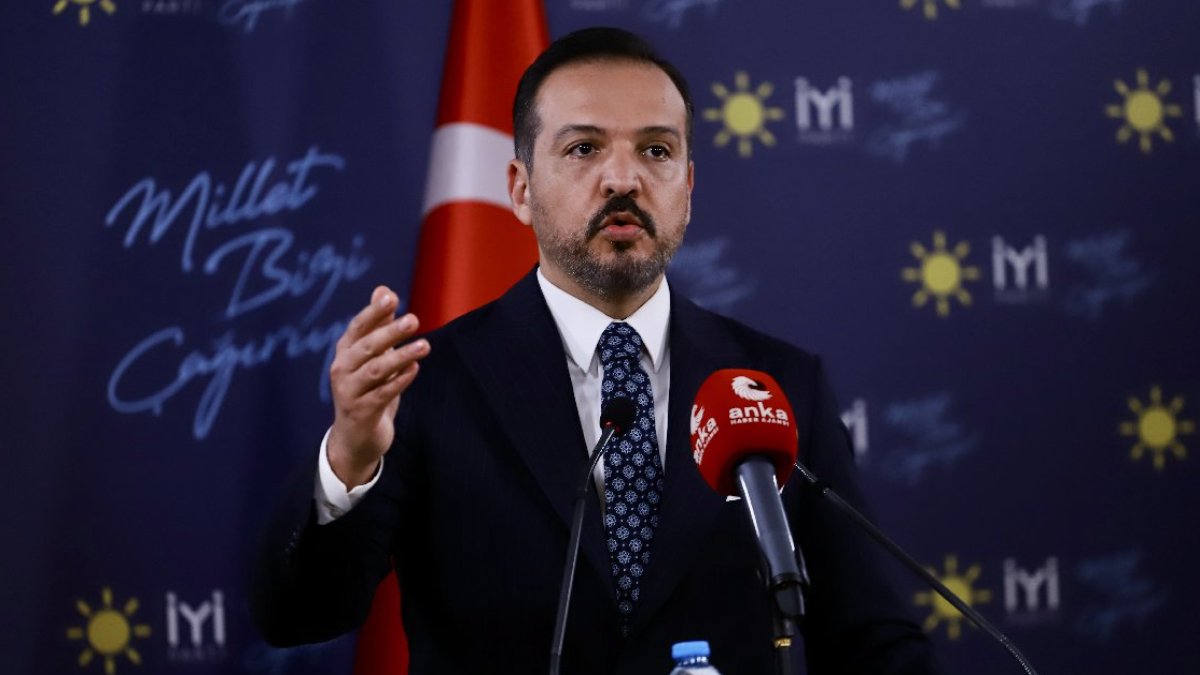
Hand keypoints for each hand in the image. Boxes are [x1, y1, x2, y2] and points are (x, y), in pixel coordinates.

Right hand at [327, 286, 429, 486]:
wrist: (355, 437)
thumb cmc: (367, 389)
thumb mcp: (372, 356)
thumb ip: (378, 324)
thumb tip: (384, 289)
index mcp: (345, 353)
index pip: (358, 327)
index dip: (373, 312)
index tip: (391, 297)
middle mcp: (343, 370)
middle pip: (367, 346)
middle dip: (390, 332)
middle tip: (414, 319)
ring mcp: (349, 392)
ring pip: (376, 370)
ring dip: (401, 356)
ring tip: (425, 346)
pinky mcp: (362, 412)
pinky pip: (382, 394)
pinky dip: (399, 381)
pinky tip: (415, 369)